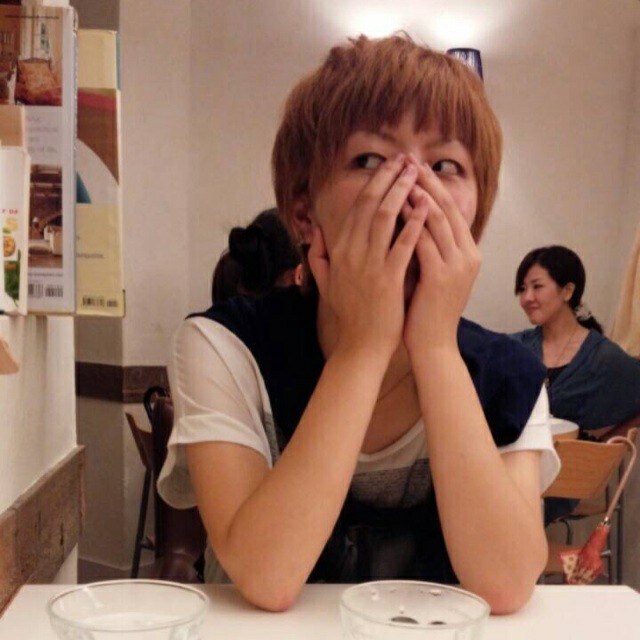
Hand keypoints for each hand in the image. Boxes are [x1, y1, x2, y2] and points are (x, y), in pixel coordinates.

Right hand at [308, 156, 427, 360]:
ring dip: (401, 192)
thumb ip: (318, 258)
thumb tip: (315, 234)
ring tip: (416, 174)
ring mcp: (369, 266)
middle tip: (405, 159)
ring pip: (384, 218)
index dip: (373, 184)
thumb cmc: (349, 316)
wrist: (361, 347)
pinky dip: (414, 224)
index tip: (388, 167)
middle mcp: (351, 254)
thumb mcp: (326, 285)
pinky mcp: (388, 279)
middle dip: (388, 178)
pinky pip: (402, 245)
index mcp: (338, 252)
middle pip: (369, 205)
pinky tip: (425, 207)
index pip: (356, 209)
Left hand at [403, 159, 481, 354]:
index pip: (451, 210)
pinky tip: (395, 207)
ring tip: (402, 175)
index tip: (414, 167)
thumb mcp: (435, 273)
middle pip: (448, 208)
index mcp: (468, 253)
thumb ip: (429, 246)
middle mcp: (469, 255)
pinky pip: (424, 241)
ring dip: (418, 195)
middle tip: (408, 160)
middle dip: (427, 182)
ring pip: (438, 219)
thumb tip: (412, 217)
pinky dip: (410, 221)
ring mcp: (458, 265)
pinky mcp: (442, 277)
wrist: (433, 344)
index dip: (433, 186)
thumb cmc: (426, 309)